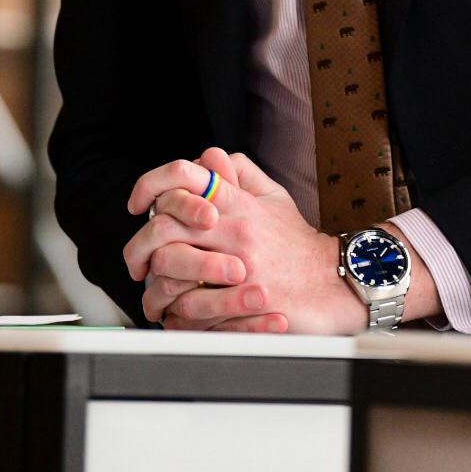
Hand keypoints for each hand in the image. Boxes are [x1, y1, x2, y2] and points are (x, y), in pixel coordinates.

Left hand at [126, 147, 366, 332]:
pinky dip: (173, 311)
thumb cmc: (298, 243)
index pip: (184, 178)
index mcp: (239, 202)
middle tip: (137, 259)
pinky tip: (171, 312)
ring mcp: (238, 267)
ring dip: (153, 281)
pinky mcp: (241, 304)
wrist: (333, 282)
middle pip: (166, 224)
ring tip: (151, 289)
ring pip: (172, 267)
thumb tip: (209, 159)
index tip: (139, 204)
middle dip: (141, 243)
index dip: (151, 185)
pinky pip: (190, 307)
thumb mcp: (274, 196)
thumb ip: (241, 173)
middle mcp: (235, 230)